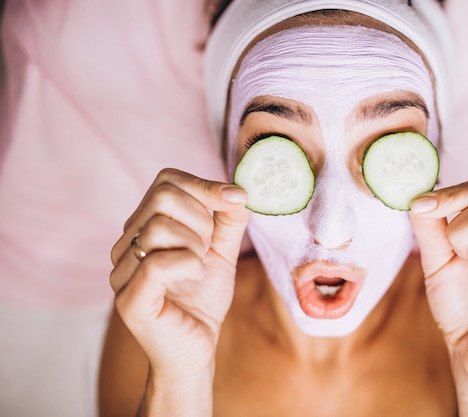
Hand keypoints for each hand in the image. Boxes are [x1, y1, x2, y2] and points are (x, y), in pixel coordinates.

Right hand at [109, 168, 249, 378]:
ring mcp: (121, 272)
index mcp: (143, 227)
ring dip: (196, 244)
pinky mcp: (129, 300)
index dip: (205, 185)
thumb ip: (229, 219)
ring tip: (200, 267)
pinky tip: (196, 277)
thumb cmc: (203, 299)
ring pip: (158, 227)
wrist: (197, 349)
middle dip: (202, 218)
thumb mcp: (223, 251)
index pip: (166, 181)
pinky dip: (189, 265)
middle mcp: (125, 245)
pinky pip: (158, 263)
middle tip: (209, 248)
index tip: (236, 199)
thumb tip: (238, 189)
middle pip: (162, 197)